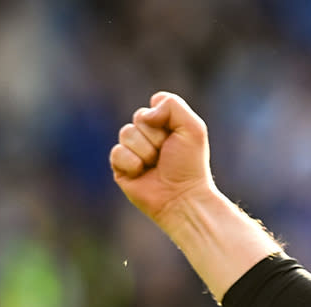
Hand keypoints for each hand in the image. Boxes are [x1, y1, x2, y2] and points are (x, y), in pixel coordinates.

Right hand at [110, 91, 213, 227]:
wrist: (182, 197)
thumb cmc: (190, 164)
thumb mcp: (193, 128)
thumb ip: (172, 105)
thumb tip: (145, 114)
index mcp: (166, 124)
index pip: (155, 104)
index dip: (165, 118)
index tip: (178, 136)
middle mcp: (148, 135)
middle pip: (139, 117)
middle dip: (156, 136)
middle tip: (167, 154)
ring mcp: (133, 150)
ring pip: (127, 133)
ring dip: (146, 151)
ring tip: (156, 165)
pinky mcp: (120, 167)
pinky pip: (117, 152)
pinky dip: (132, 163)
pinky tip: (142, 174)